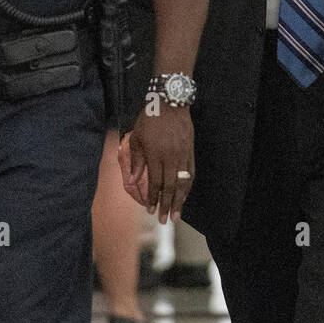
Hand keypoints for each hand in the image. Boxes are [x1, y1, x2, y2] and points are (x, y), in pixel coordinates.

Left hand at [119, 105, 193, 224]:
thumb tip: (132, 181)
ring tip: (178, 215)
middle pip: (170, 187)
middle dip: (167, 205)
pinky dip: (188, 186)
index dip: (154, 198)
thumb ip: (136, 161)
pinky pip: (191, 172)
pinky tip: (185, 195)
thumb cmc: (149, 118)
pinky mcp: (191, 150)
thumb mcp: (137, 137)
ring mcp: (183, 154)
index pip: (155, 183)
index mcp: (155, 155)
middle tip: (166, 220)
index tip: (151, 211)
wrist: (170, 102)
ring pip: (182, 182)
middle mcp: (171, 157)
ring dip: (180, 200)